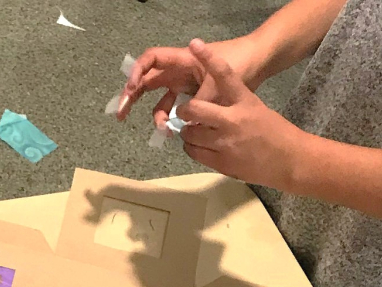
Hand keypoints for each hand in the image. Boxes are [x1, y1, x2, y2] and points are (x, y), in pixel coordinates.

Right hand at [117, 35, 262, 124]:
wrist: (260, 61)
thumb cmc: (240, 62)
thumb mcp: (219, 84)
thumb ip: (200, 103)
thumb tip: (185, 124)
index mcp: (182, 60)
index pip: (151, 60)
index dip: (136, 73)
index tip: (130, 90)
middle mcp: (179, 71)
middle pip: (147, 82)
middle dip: (132, 97)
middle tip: (120, 115)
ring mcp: (184, 84)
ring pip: (160, 100)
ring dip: (155, 116)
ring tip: (161, 131)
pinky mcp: (192, 97)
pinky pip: (174, 109)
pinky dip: (170, 120)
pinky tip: (171, 132)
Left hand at [177, 40, 308, 189]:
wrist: (288, 160)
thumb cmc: (273, 131)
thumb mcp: (255, 109)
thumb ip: (233, 105)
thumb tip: (209, 108)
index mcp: (245, 102)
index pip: (225, 75)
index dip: (208, 59)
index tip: (195, 45)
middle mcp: (232, 121)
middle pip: (196, 110)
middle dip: (185, 110)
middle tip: (184, 112)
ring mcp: (225, 144)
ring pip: (190, 134)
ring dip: (187, 132)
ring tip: (193, 131)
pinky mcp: (221, 163)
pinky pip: (194, 153)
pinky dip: (192, 148)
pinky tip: (198, 146)